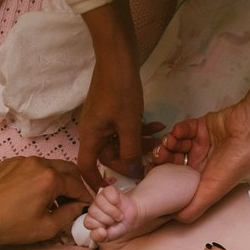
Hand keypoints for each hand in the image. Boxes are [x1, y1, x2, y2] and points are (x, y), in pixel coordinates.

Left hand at [0, 156, 90, 248]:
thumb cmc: (10, 226)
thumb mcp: (46, 228)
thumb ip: (69, 215)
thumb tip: (78, 208)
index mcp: (50, 178)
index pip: (77, 185)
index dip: (85, 198)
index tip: (87, 208)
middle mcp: (38, 163)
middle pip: (68, 170)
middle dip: (76, 185)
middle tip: (75, 202)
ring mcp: (23, 160)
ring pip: (51, 166)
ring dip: (59, 180)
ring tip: (55, 200)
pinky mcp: (10, 162)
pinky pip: (34, 166)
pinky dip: (42, 177)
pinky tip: (36, 194)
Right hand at [76, 0, 161, 188]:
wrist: (117, 56)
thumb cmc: (120, 90)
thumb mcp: (129, 124)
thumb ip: (130, 151)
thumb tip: (132, 174)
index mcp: (90, 136)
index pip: (86, 167)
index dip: (95, 182)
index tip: (110, 192)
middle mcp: (93, 130)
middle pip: (110, 154)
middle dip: (132, 157)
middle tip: (154, 157)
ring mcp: (103, 119)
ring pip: (121, 140)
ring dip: (140, 142)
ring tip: (162, 139)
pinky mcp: (112, 110)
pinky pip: (124, 127)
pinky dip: (139, 129)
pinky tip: (158, 125)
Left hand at [83, 185, 138, 242]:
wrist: (133, 216)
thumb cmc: (120, 226)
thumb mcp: (111, 237)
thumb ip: (101, 238)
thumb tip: (101, 231)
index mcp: (91, 220)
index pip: (88, 222)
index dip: (99, 226)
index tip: (108, 228)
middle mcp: (93, 208)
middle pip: (93, 212)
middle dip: (108, 219)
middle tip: (114, 221)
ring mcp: (100, 198)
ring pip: (100, 202)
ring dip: (113, 211)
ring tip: (118, 215)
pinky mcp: (108, 190)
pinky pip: (108, 194)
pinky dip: (116, 200)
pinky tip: (118, 204)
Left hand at [150, 84, 249, 221]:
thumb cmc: (234, 164)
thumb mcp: (212, 191)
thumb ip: (193, 207)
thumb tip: (174, 219)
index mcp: (204, 179)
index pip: (177, 181)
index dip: (163, 179)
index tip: (152, 175)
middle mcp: (202, 162)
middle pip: (173, 162)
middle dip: (162, 160)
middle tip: (157, 157)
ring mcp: (202, 144)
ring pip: (176, 145)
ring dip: (168, 144)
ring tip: (169, 144)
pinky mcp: (202, 126)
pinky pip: (183, 128)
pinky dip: (177, 131)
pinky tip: (177, 133)